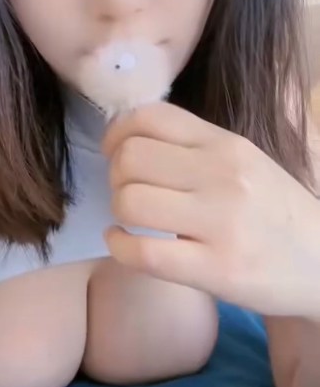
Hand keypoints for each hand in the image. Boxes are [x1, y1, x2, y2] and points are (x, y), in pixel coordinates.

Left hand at [103, 103, 319, 317]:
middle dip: (115, 175)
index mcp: (226, 144)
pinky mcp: (216, 269)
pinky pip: (142, 253)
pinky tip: (122, 242)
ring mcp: (220, 223)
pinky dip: (119, 246)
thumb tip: (129, 137)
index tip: (113, 151)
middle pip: (131, 158)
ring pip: (130, 202)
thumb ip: (194, 146)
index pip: (151, 117)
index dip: (117, 132)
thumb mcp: (245, 161)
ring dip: (118, 210)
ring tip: (131, 218)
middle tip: (127, 190)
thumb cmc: (274, 210)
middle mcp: (223, 175)